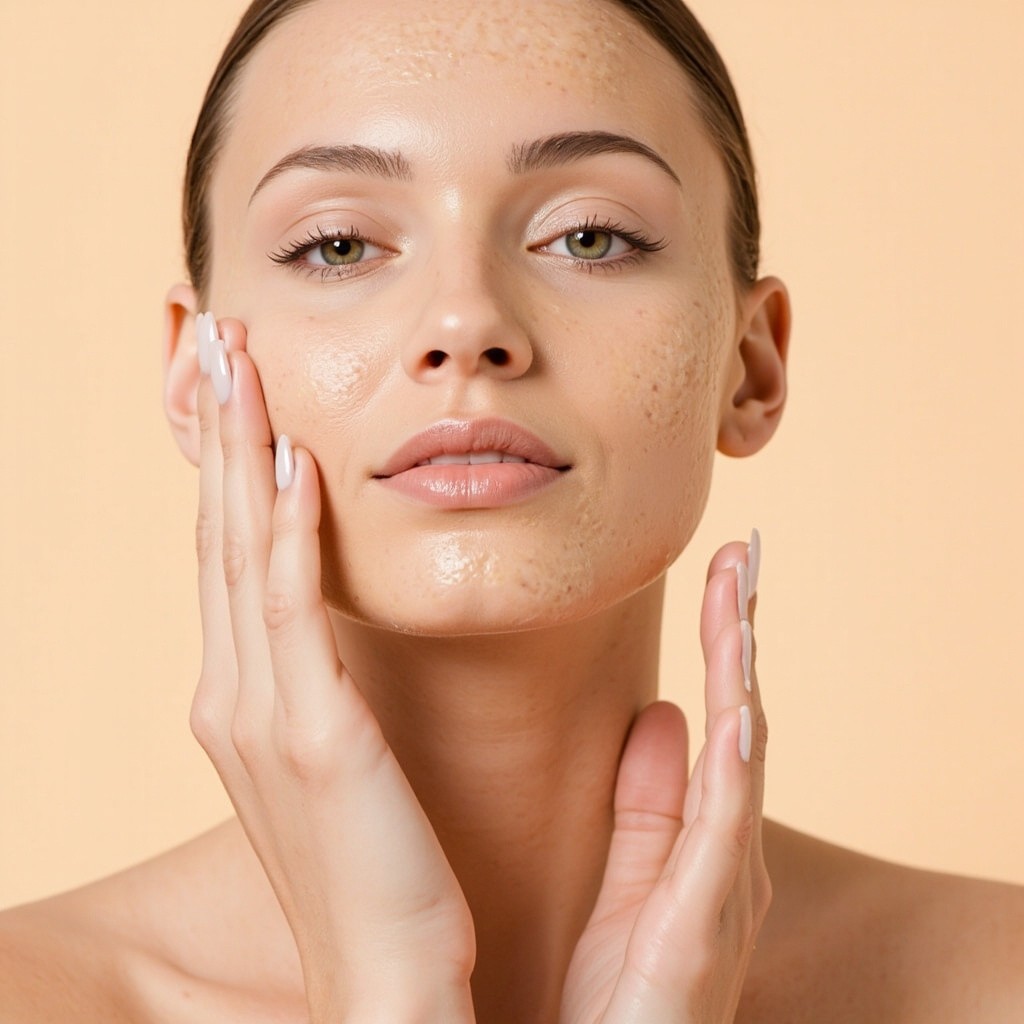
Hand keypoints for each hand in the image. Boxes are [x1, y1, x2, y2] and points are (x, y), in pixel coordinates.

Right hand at [188, 315, 475, 1022]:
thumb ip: (322, 682)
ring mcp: (267, 715)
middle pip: (218, 533)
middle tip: (213, 339)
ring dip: (238, 451)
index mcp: (245, 697)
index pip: (226, 552)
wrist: (389, 983)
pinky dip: (286, 532)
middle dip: (214, 430)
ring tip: (237, 362)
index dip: (221, 462)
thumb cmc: (375, 868)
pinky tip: (291, 463)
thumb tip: (328, 618)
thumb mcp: (338, 756)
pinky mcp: (318, 738)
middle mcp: (235, 695)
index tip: (227, 384)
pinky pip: (293, 612)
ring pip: (241, 553)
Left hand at [561, 539, 768, 1022]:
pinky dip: (732, 773)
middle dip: (740, 639)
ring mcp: (722, 893)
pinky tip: (734, 716)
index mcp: (707, 839)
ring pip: (739, 762)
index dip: (724, 644)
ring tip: (740, 602)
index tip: (723, 573)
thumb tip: (662, 711)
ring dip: (740, 678)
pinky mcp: (699, 935)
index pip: (720, 718)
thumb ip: (649, 803)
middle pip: (739, 723)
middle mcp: (728, 857)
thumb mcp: (631, 881)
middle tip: (739, 558)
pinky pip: (720, 839)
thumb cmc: (624, 996)